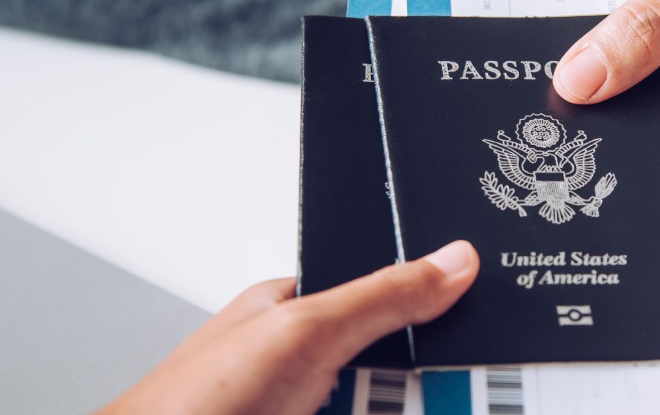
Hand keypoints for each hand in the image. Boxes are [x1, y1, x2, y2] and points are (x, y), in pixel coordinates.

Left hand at [97, 241, 479, 413]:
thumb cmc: (194, 402)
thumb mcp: (305, 332)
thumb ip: (381, 297)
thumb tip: (452, 261)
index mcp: (299, 308)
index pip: (389, 299)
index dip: (430, 322)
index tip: (466, 349)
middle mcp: (304, 361)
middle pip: (394, 370)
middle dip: (405, 390)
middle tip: (380, 400)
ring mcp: (306, 406)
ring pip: (382, 405)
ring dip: (387, 407)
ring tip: (350, 412)